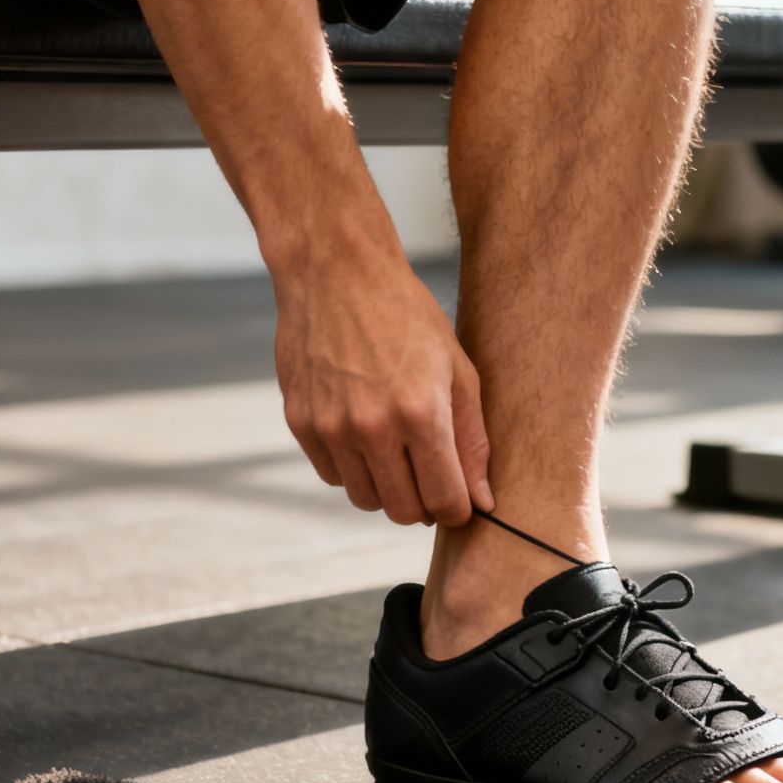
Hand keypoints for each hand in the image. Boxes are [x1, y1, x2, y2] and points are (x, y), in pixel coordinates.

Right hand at [274, 257, 492, 526]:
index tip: (460, 498)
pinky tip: (364, 433)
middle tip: (430, 475)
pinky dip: (353, 467)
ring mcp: (331, 428)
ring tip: (397, 450)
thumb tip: (481, 502)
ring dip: (387, 488)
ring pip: (365, 500)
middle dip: (424, 503)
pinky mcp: (301, 423)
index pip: (445, 500)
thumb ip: (472, 441)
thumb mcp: (458, 370)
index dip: (458, 508)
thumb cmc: (407, 316)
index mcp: (422, 414)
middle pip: (403, 511)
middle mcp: (373, 428)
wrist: (336, 271)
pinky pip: (333, 476)